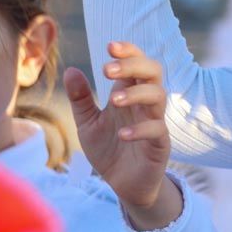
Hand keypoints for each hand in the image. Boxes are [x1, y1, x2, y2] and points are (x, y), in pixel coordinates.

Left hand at [65, 42, 180, 229]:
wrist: (122, 184)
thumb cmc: (109, 149)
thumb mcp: (88, 123)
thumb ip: (81, 99)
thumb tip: (71, 69)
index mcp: (129, 93)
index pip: (136, 63)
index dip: (128, 51)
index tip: (109, 46)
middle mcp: (145, 104)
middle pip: (153, 72)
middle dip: (134, 65)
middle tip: (107, 69)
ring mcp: (155, 122)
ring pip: (159, 96)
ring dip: (137, 94)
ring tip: (114, 100)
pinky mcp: (160, 144)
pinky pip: (157, 130)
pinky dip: (141, 130)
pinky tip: (122, 134)